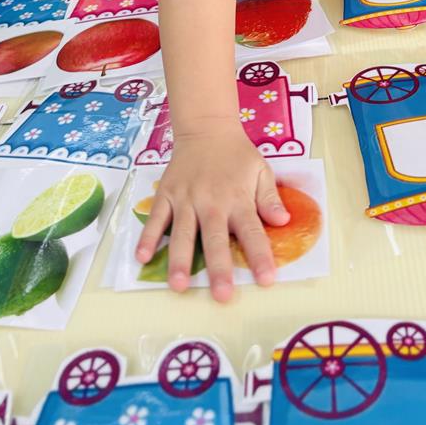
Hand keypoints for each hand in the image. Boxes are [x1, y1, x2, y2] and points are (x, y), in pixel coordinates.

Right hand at [135, 122, 289, 301]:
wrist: (206, 128)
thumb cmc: (237, 155)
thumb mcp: (261, 170)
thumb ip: (269, 197)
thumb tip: (283, 221)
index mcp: (238, 198)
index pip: (252, 231)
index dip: (260, 255)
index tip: (267, 279)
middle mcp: (211, 201)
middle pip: (215, 239)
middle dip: (218, 268)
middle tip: (221, 296)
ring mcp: (185, 199)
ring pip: (182, 233)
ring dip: (179, 260)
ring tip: (178, 286)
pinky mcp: (166, 194)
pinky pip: (156, 219)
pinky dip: (148, 237)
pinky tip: (142, 258)